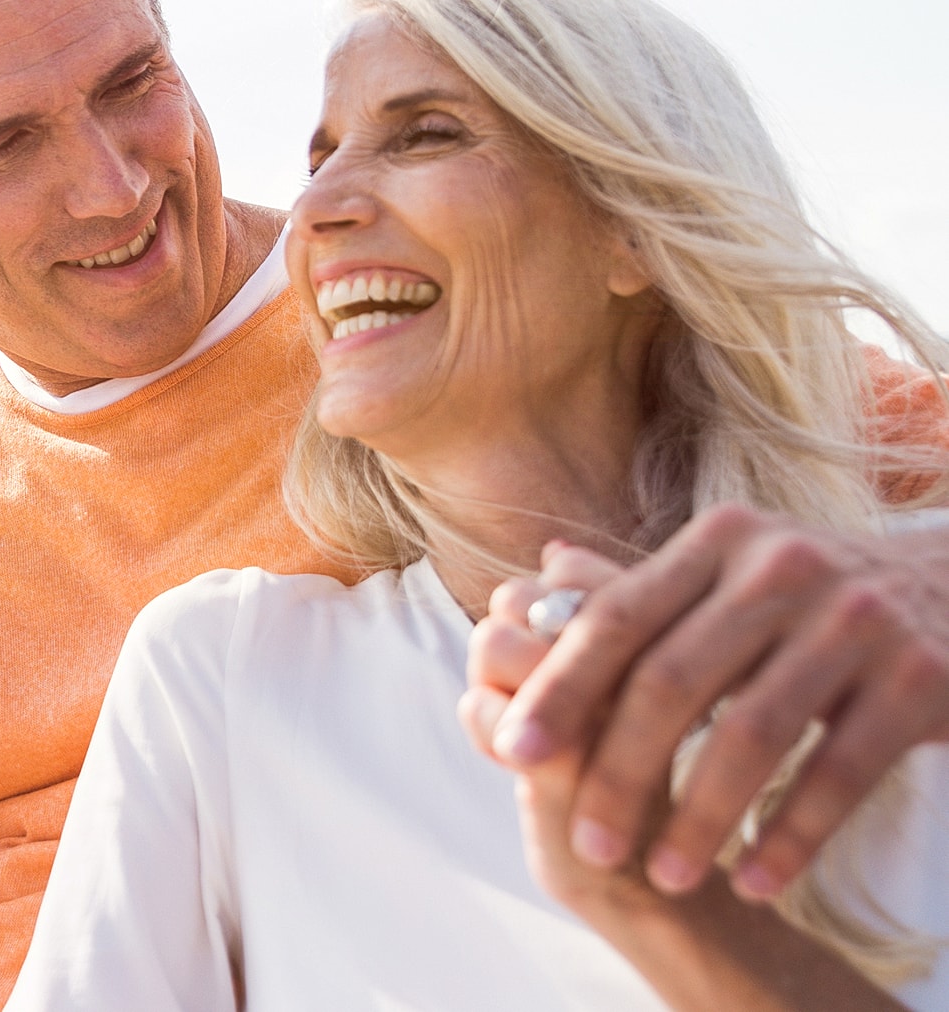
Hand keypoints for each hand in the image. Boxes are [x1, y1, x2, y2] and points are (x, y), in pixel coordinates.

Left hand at [459, 504, 948, 901]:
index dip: (559, 686)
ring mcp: (855, 620)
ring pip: (752, 734)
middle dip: (619, 772)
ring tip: (668, 878)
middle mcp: (781, 567)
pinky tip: (755, 881)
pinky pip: (839, 774)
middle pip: (672, 680)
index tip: (512, 751)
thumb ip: (639, 587)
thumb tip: (533, 581)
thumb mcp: (728, 570)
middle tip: (591, 844)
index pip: (619, 615)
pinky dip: (790, 835)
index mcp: (719, 539)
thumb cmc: (808, 594)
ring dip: (699, 819)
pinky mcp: (920, 679)